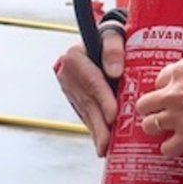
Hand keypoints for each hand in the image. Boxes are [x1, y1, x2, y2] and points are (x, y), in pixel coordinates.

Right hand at [53, 30, 123, 156]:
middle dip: (99, 124)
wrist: (105, 38)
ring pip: (85, 111)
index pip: (91, 81)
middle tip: (108, 143)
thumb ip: (114, 48)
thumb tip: (115, 72)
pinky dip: (95, 128)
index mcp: (74, 57)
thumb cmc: (113, 36)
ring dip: (96, 131)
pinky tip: (102, 143)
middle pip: (86, 101)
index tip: (113, 115)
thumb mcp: (114, 34)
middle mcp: (67, 73)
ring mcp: (69, 87)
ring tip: (105, 149)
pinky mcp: (74, 97)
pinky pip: (85, 114)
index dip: (103, 99)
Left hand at [137, 57, 182, 157]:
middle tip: (158, 112)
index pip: (158, 80)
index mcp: (180, 71)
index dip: (165, 88)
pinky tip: (175, 145)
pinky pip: (167, 148)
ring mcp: (179, 115)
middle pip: (144, 104)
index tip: (169, 92)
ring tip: (164, 129)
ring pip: (149, 125)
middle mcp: (174, 93)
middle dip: (151, 109)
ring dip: (156, 127)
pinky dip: (170, 148)